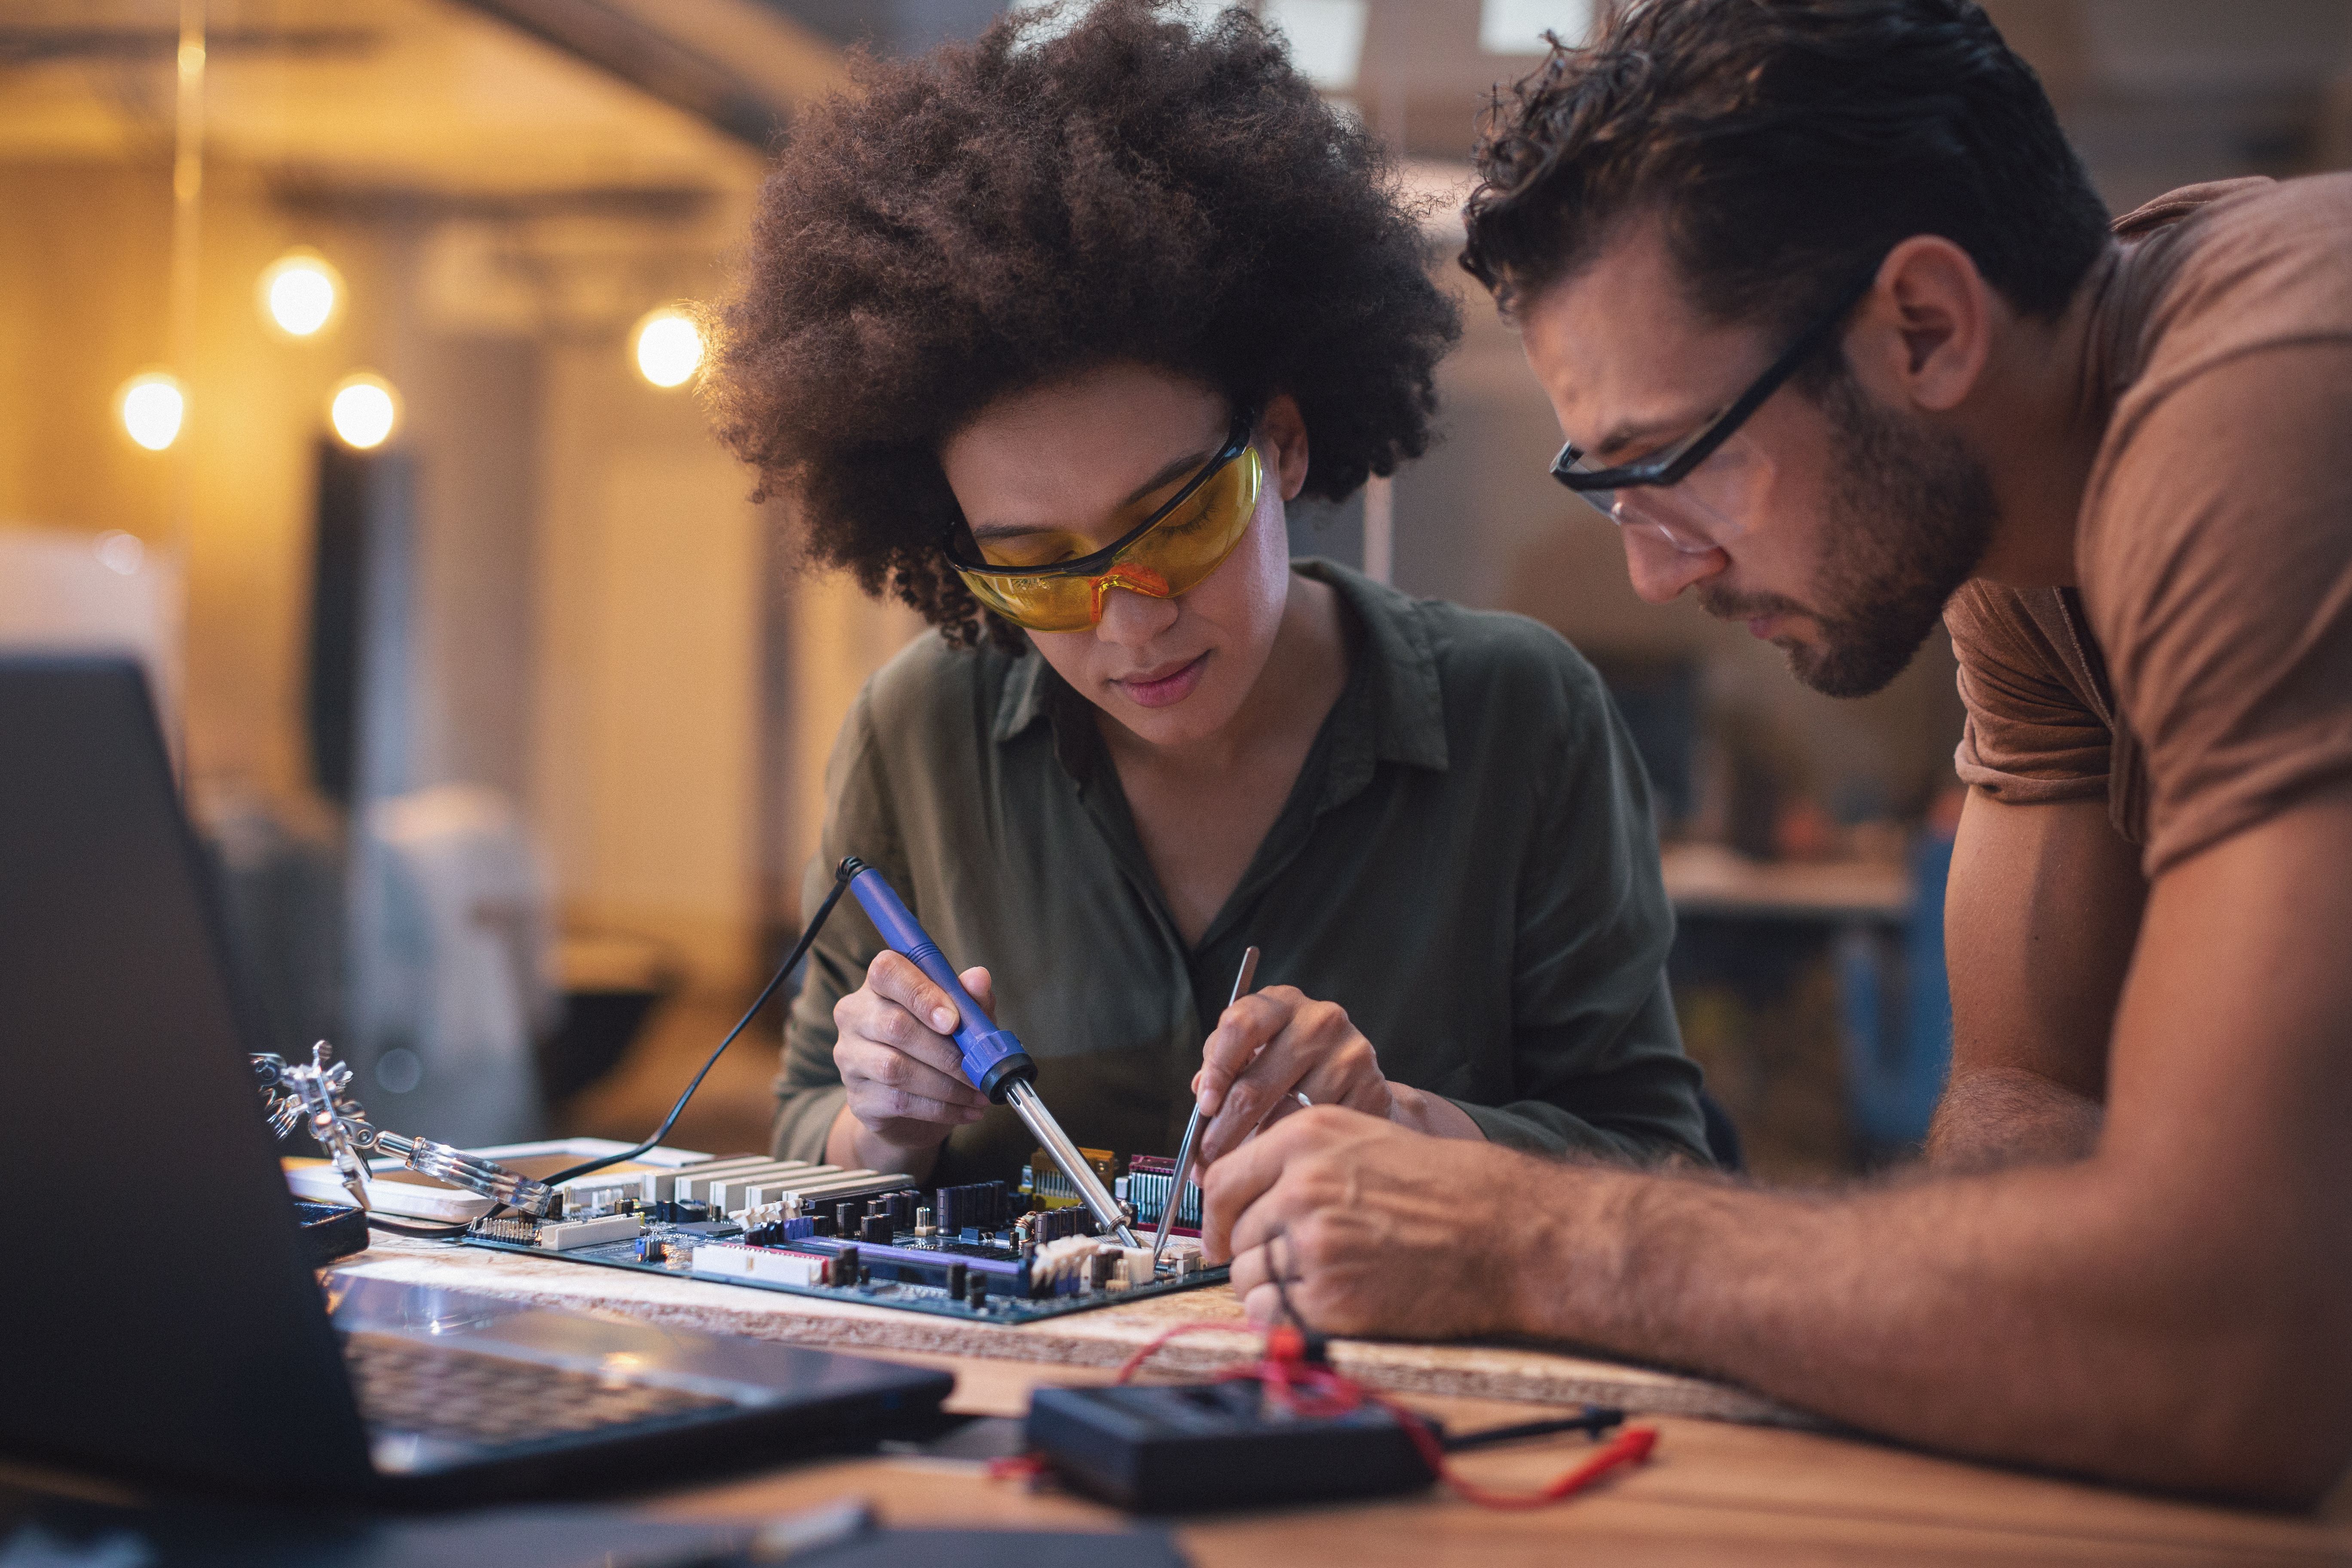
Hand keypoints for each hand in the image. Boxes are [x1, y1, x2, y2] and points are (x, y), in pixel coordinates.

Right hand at [831, 951, 994, 1152]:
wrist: (914, 1109)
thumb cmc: (938, 1046)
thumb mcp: (962, 1020)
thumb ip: (969, 998)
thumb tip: (979, 978)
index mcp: (879, 985)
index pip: (887, 971)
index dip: (921, 993)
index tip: (953, 1020)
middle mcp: (855, 1015)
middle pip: (895, 1025)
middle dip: (946, 1051)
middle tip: (980, 1068)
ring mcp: (850, 1057)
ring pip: (895, 1068)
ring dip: (947, 1084)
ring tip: (979, 1092)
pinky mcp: (857, 1098)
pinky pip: (898, 1102)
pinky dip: (940, 1108)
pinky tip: (967, 1110)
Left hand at [1192, 986, 1392, 1166]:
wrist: (1360, 1081)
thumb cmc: (1293, 1068)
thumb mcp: (1257, 1051)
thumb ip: (1226, 1066)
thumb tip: (1203, 1096)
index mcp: (1282, 1003)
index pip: (1239, 1026)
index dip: (1216, 1070)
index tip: (1204, 1107)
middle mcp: (1319, 1020)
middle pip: (1255, 1083)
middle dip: (1223, 1131)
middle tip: (1206, 1161)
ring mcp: (1350, 1054)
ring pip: (1286, 1118)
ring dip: (1256, 1152)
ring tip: (1240, 1171)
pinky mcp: (1372, 1089)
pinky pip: (1320, 1134)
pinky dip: (1297, 1155)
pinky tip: (1286, 1164)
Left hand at [1200, 1106, 1556, 1338]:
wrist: (1502, 1231)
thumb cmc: (1441, 1188)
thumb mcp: (1362, 1139)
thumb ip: (1297, 1160)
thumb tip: (1239, 1193)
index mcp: (1305, 1138)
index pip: (1219, 1180)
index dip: (1216, 1215)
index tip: (1222, 1234)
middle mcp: (1301, 1187)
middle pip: (1233, 1234)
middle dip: (1253, 1253)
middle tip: (1295, 1262)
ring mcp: (1313, 1244)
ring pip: (1247, 1277)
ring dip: (1270, 1287)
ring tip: (1320, 1281)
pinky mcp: (1329, 1298)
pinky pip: (1270, 1316)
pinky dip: (1285, 1319)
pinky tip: (1324, 1305)